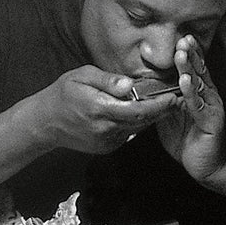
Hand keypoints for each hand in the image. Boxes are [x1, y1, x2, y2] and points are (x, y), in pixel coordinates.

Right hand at [30, 66, 180, 154]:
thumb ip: (106, 80)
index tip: (174, 97)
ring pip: (136, 129)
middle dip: (162, 111)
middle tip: (180, 99)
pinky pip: (127, 134)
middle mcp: (104, 129)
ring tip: (168, 103)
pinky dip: (137, 123)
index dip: (158, 105)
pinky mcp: (106, 148)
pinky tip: (144, 112)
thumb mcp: (81, 76)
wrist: (44, 123)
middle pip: (141, 121)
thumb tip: (128, 84)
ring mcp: (105, 141)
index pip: (136, 109)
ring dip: (152, 117)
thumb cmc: (63, 93)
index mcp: (99, 109)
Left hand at [156, 35, 225, 181]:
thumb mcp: (172, 116)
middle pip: (199, 71)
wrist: (207, 167)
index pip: (196, 68)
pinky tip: (185, 82)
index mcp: (200, 93)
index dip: (190, 53)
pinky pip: (199, 106)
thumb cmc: (189, 140)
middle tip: (182, 39)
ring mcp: (212, 108)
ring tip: (181, 55)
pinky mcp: (212, 122)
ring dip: (189, 69)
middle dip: (190, 54)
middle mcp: (209, 96)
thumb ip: (164, 100)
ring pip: (199, 84)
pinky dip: (191, 93)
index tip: (182, 38)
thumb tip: (146, 86)